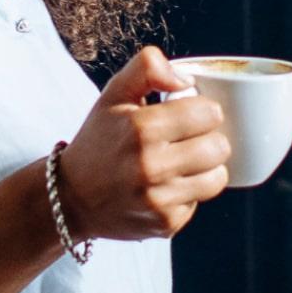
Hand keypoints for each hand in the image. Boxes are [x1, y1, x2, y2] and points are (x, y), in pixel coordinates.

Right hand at [55, 46, 233, 241]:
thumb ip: (147, 67)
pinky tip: (167, 186)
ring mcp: (159, 200)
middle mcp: (151, 166)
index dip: (204, 110)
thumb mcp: (114, 94)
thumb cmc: (99, 139)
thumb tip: (187, 80)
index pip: (209, 113)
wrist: (72, 198)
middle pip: (219, 147)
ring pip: (218, 178)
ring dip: (207, 168)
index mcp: (141, 128)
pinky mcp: (165, 224)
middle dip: (210, 138)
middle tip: (190, 139)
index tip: (192, 114)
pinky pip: (199, 202)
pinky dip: (189, 193)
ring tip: (184, 162)